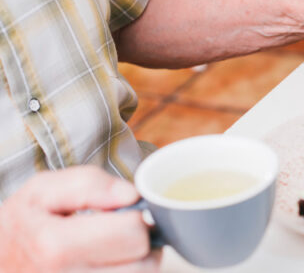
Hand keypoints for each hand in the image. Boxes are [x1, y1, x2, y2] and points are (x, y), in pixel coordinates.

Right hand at [0, 166, 158, 272]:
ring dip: (137, 262)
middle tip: (122, 232)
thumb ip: (88, 183)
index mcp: (55, 246)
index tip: (124, 213)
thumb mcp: (41, 191)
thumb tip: (130, 195)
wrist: (1, 263)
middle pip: (145, 263)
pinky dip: (126, 272)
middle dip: (140, 241)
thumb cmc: (21, 228)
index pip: (133, 232)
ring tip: (114, 249)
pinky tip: (108, 263)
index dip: (135, 216)